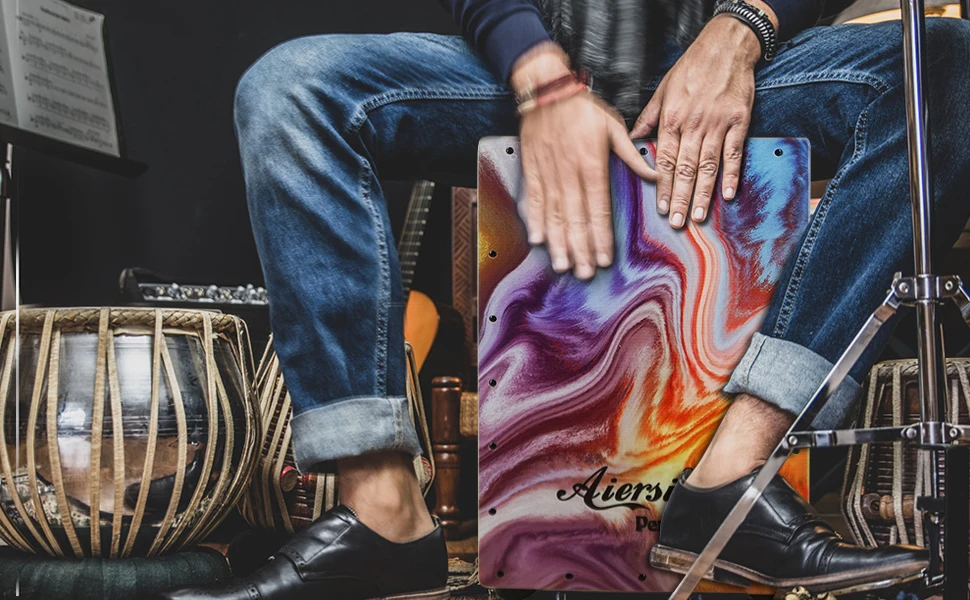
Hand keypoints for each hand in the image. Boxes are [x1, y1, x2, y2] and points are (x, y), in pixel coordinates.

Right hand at [512, 45, 655, 279]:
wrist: (548, 91)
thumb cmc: (582, 108)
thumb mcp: (614, 127)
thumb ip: (633, 155)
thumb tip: (656, 173)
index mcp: (592, 165)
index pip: (598, 210)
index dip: (601, 237)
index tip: (603, 258)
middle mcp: (569, 173)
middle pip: (575, 219)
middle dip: (580, 249)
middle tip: (583, 272)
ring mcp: (548, 173)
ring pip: (553, 215)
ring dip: (558, 242)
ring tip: (563, 264)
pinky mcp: (532, 170)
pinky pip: (533, 200)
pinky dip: (535, 220)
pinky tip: (538, 239)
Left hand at [629, 9, 772, 227]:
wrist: (726, 46)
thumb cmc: (692, 67)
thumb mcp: (662, 89)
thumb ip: (648, 118)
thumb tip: (633, 139)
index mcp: (671, 119)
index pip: (664, 160)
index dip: (662, 186)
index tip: (660, 207)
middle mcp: (693, 124)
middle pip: (685, 169)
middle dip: (679, 198)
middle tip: (676, 222)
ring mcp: (717, 124)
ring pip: (708, 165)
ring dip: (703, 194)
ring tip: (698, 216)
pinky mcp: (738, 121)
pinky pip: (734, 153)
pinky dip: (731, 175)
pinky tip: (727, 194)